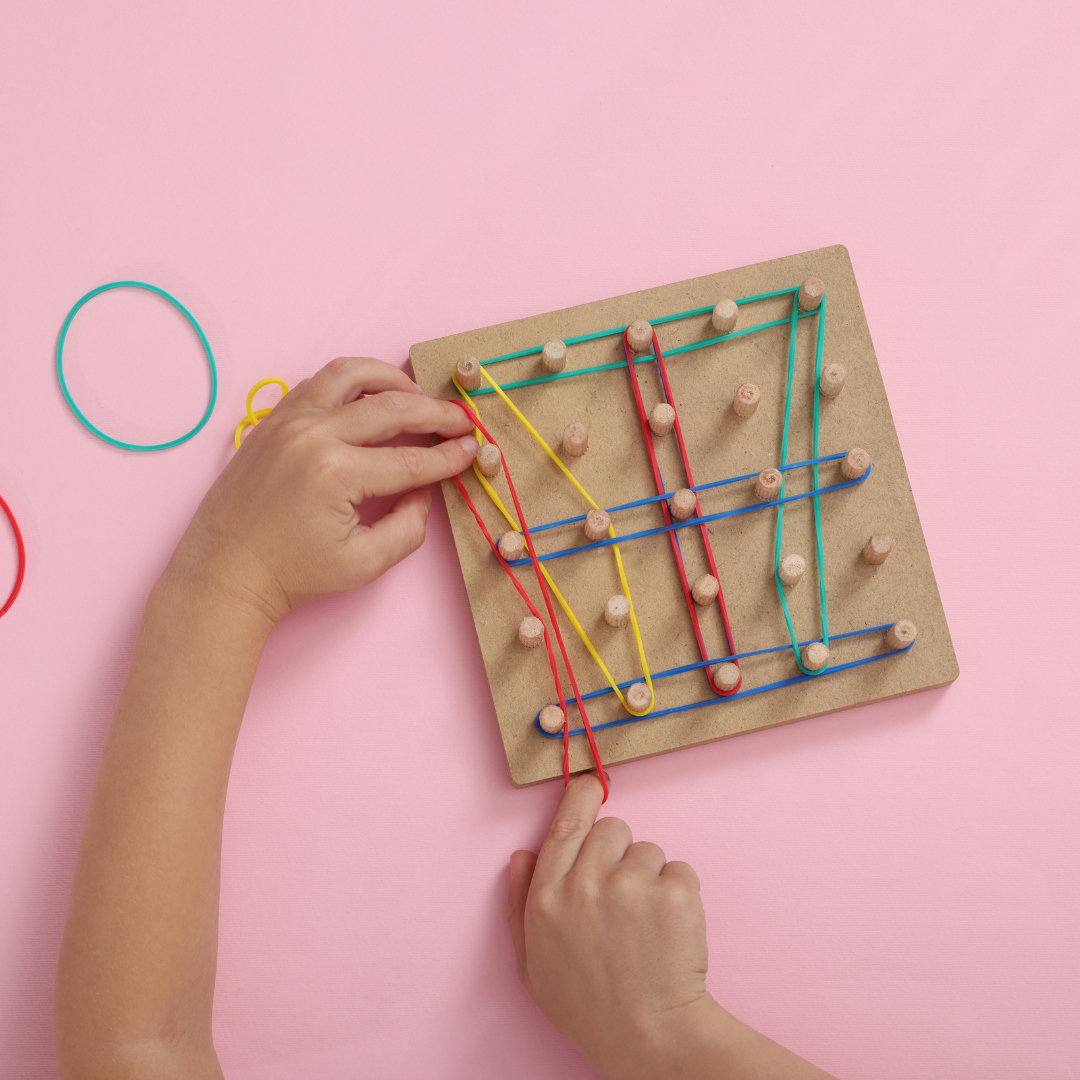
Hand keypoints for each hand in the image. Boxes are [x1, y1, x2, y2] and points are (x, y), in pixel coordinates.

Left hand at [168, 356, 476, 622]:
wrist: (224, 573)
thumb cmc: (292, 576)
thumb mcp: (365, 564)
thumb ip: (409, 527)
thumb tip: (425, 490)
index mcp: (337, 474)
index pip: (411, 460)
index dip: (449, 457)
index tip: (473, 451)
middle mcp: (312, 436)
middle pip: (391, 408)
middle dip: (435, 413)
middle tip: (461, 420)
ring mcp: (287, 422)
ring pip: (350, 375)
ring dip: (391, 379)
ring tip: (417, 393)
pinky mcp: (270, 421)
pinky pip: (316, 383)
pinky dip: (349, 382)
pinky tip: (369, 396)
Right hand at [508, 773, 714, 1077]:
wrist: (649, 1039)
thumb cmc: (588, 1006)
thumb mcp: (532, 964)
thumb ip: (519, 903)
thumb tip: (522, 853)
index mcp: (546, 898)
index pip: (565, 825)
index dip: (580, 798)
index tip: (591, 785)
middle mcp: (585, 884)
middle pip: (610, 829)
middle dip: (617, 851)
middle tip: (621, 895)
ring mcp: (631, 887)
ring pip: (647, 849)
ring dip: (649, 876)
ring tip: (644, 924)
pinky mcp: (674, 894)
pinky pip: (680, 869)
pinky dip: (679, 893)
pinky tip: (668, 930)